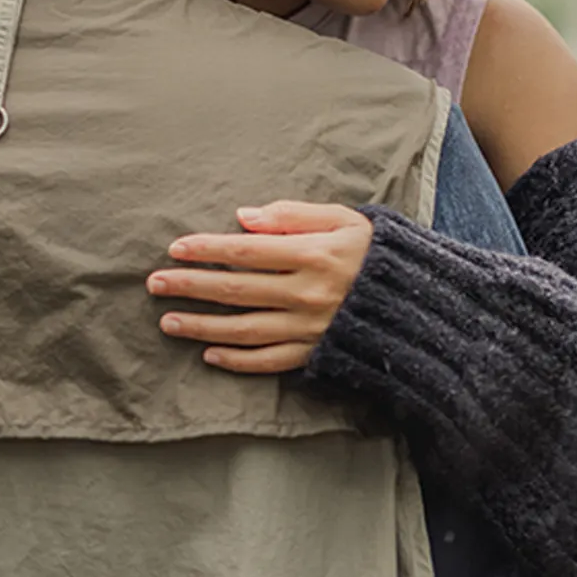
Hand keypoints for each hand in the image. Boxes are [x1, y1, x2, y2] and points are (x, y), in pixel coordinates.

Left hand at [146, 201, 372, 374]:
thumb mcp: (344, 219)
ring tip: (169, 322)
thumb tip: (243, 217)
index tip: (175, 248)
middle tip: (154, 284)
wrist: (421, 302)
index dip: (207, 249)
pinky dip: (238, 360)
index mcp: (313, 254)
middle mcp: (307, 293)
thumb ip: (292, 215)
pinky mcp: (317, 353)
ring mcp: (311, 328)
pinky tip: (210, 354)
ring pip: (245, 330)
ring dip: (203, 326)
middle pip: (236, 290)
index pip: (246, 251)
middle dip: (191, 287)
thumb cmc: (378, 252)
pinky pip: (271, 361)